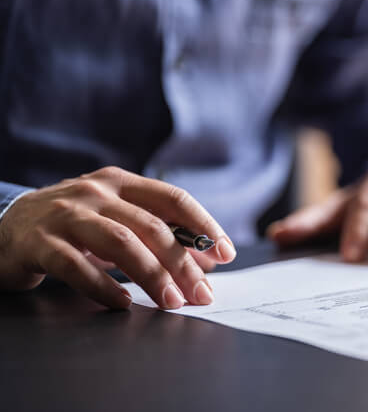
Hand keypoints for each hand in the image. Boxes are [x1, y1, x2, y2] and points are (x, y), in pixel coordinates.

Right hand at [0, 167, 235, 308]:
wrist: (3, 227)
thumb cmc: (73, 227)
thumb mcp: (115, 219)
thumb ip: (157, 234)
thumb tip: (206, 261)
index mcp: (121, 183)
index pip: (173, 199)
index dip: (204, 226)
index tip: (226, 253)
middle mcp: (95, 193)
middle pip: (152, 226)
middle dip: (183, 263)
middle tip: (203, 294)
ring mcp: (66, 215)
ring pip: (121, 243)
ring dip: (152, 276)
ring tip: (172, 302)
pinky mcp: (39, 243)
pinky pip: (76, 266)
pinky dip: (103, 287)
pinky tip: (122, 305)